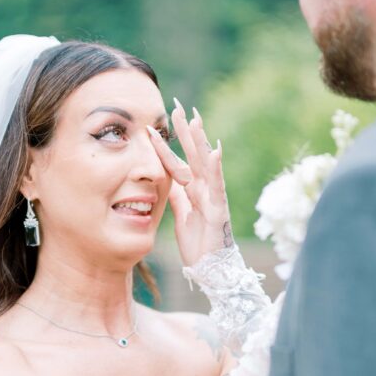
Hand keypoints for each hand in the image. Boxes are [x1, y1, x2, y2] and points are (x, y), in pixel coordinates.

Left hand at [146, 99, 232, 266]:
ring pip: (205, 164)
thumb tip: (166, 178)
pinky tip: (215, 151)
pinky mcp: (218, 209)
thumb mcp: (180, 215)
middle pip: (192, 154)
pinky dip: (216, 169)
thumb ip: (176, 196)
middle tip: (176, 105)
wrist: (211, 269)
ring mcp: (212, 197)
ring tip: (195, 119)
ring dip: (200, 141)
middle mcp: (204, 188)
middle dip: (185, 130)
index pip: (177, 160)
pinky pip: (217, 186)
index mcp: (192, 189)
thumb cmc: (199, 243)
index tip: (157, 121)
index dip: (168, 142)